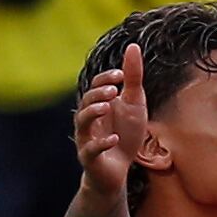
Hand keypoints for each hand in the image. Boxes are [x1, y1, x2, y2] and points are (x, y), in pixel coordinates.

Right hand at [74, 42, 147, 191]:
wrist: (119, 170)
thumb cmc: (125, 135)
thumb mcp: (134, 104)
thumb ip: (132, 78)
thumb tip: (133, 46)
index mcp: (98, 105)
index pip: (95, 86)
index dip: (105, 79)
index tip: (120, 75)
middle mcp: (88, 120)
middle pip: (86, 102)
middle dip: (98, 94)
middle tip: (114, 91)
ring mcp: (86, 139)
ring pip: (82, 123)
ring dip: (93, 113)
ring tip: (107, 106)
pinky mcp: (90, 158)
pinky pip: (90, 150)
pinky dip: (101, 144)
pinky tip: (114, 139)